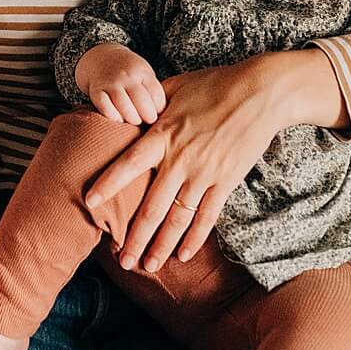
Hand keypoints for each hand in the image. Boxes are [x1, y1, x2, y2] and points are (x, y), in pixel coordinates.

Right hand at [77, 43, 166, 124]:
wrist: (103, 58)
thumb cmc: (130, 73)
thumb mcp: (144, 74)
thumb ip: (152, 90)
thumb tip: (164, 114)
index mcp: (142, 72)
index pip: (156, 93)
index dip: (160, 108)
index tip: (159, 114)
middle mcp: (126, 77)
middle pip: (141, 100)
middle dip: (148, 115)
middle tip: (149, 121)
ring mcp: (111, 83)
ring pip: (123, 104)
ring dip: (132, 117)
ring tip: (136, 121)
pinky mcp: (96, 91)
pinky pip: (104, 106)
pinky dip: (112, 115)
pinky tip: (119, 120)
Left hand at [84, 52, 307, 272]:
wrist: (261, 92)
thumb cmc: (217, 84)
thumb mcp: (177, 86)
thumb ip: (152, 100)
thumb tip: (132, 104)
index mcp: (163, 134)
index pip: (128, 164)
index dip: (108, 184)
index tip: (89, 204)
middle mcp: (180, 159)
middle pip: (151, 207)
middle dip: (134, 238)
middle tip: (123, 261)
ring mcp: (205, 173)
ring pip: (177, 219)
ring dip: (162, 246)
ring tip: (149, 266)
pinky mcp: (226, 180)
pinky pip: (208, 216)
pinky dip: (195, 238)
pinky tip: (183, 255)